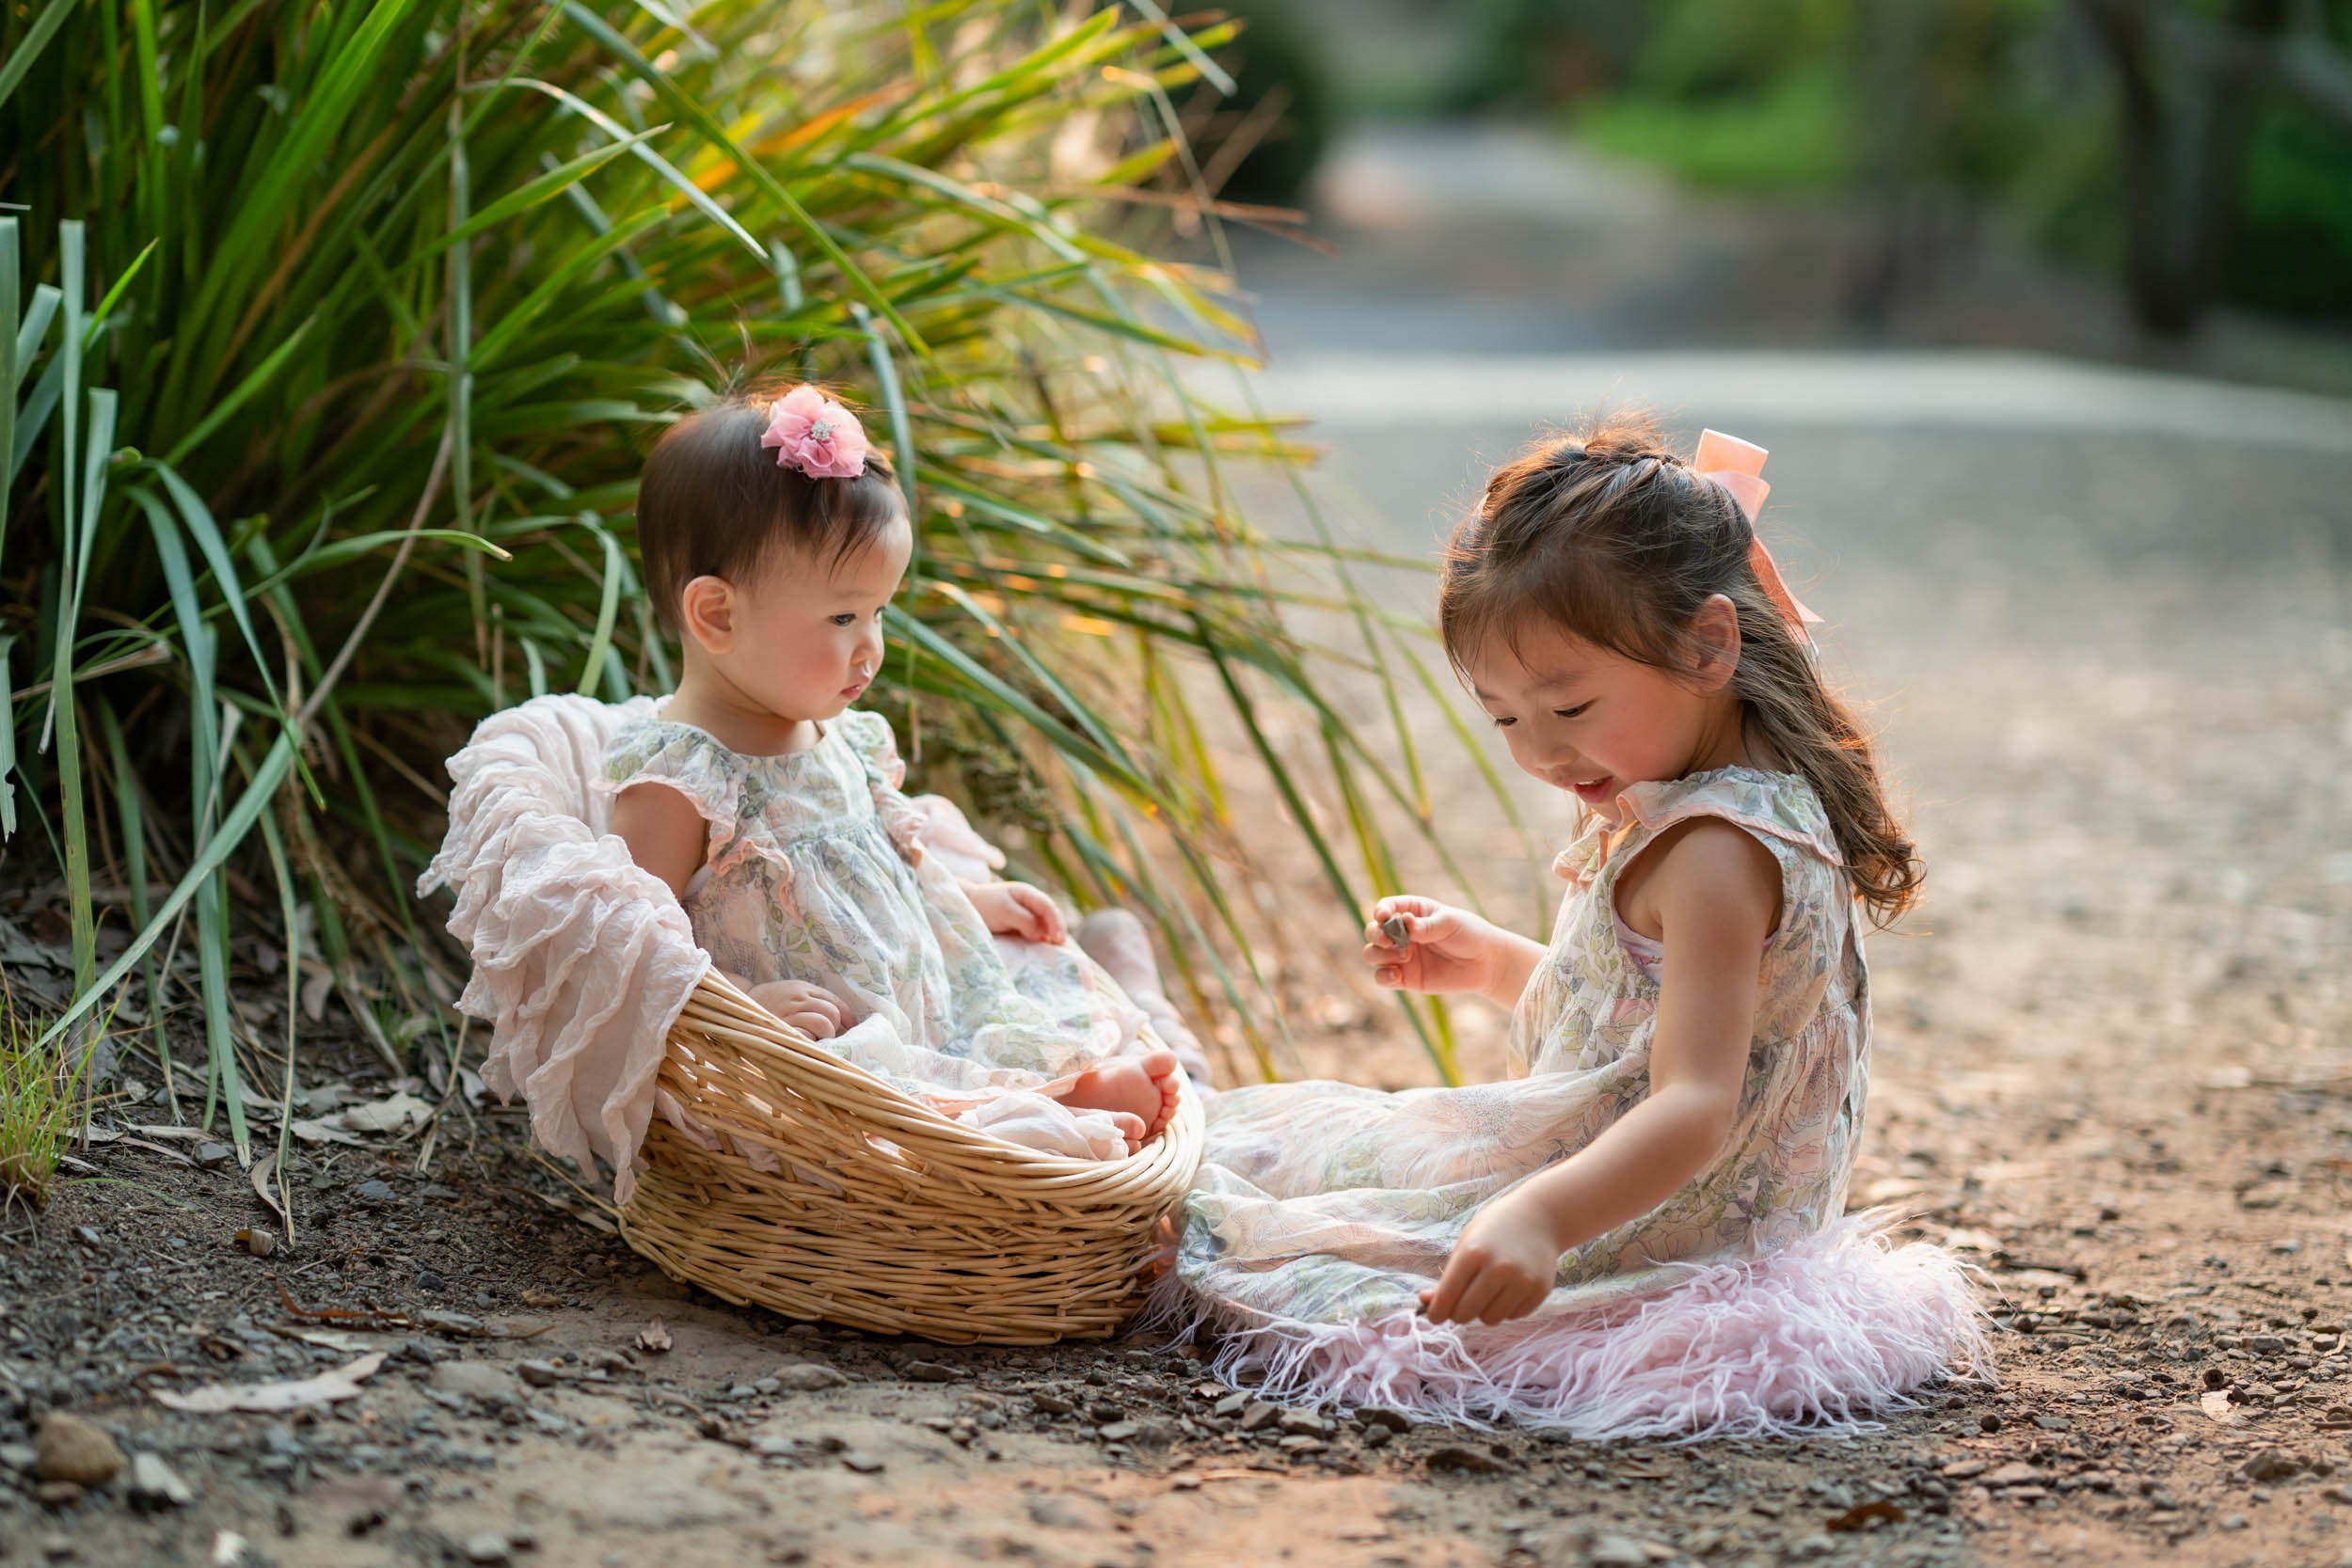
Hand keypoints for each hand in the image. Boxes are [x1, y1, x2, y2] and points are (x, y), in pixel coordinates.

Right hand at [747, 980, 847, 1040]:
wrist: (737, 1004)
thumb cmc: (771, 1001)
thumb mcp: (793, 992)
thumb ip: (814, 1001)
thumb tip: (845, 1021)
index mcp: (803, 989)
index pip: (835, 1001)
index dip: (847, 1017)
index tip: (852, 1028)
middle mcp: (797, 1000)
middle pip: (831, 1013)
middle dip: (836, 1028)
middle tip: (830, 1037)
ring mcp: (788, 1015)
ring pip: (823, 1023)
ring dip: (826, 1035)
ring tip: (819, 1041)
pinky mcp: (779, 1030)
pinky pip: (805, 1037)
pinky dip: (811, 1043)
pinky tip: (808, 1045)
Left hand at [967, 880, 1066, 943]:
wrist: (969, 908)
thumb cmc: (985, 905)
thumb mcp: (1004, 910)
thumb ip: (1024, 920)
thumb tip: (1040, 934)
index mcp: (1028, 894)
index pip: (1048, 907)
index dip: (1055, 922)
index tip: (1057, 938)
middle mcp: (1032, 904)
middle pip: (1051, 916)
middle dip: (1058, 930)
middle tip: (1060, 946)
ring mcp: (1028, 916)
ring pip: (1047, 925)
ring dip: (1052, 936)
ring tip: (1056, 949)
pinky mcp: (1023, 927)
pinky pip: (1038, 933)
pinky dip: (1044, 940)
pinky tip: (1046, 948)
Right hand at [1361, 896, 1500, 994]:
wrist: (1486, 963)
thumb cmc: (1469, 934)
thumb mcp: (1450, 923)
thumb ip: (1426, 926)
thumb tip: (1405, 923)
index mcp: (1412, 912)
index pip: (1386, 907)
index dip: (1380, 911)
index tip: (1383, 917)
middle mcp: (1401, 933)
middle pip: (1372, 931)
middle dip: (1375, 934)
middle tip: (1389, 941)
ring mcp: (1401, 956)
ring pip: (1372, 954)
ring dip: (1379, 955)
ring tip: (1404, 957)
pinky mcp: (1405, 978)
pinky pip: (1382, 978)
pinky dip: (1383, 977)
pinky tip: (1397, 976)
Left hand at [1420, 1190, 1562, 1326]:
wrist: (1539, 1218)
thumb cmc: (1495, 1230)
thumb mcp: (1466, 1244)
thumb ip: (1448, 1276)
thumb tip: (1426, 1302)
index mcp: (1474, 1252)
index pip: (1448, 1295)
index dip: (1436, 1311)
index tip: (1433, 1317)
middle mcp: (1498, 1268)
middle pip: (1466, 1313)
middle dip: (1458, 1313)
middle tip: (1460, 1305)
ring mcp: (1522, 1281)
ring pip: (1490, 1319)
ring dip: (1484, 1312)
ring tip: (1488, 1292)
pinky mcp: (1540, 1290)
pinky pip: (1512, 1317)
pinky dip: (1506, 1309)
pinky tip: (1508, 1290)